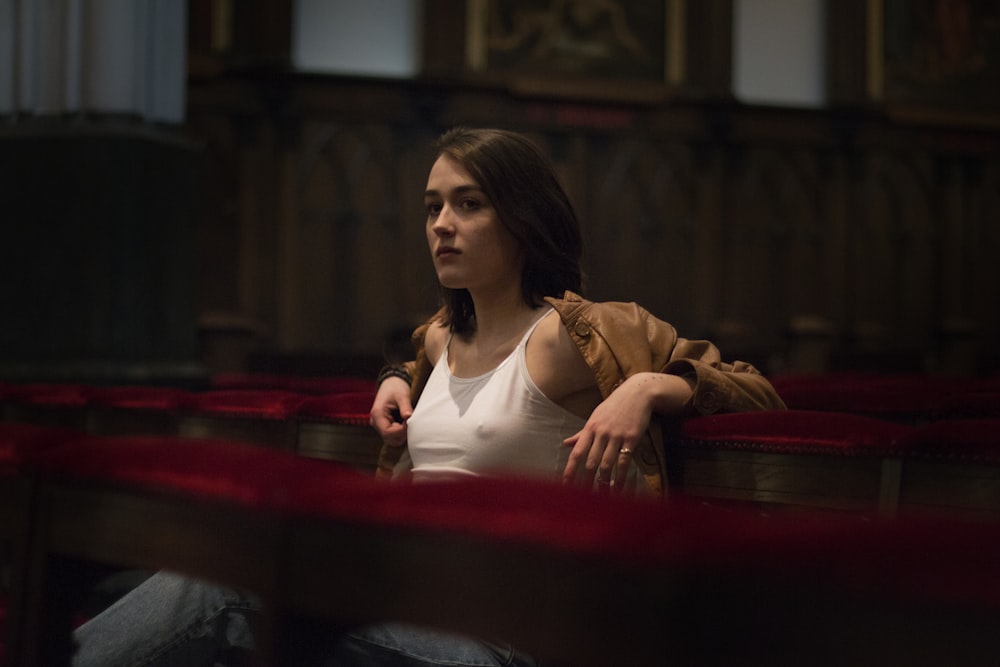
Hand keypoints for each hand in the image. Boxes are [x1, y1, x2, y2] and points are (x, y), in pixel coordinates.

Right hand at [369, 376, 412, 446]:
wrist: (391, 382)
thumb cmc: (395, 387)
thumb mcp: (402, 395)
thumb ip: (405, 407)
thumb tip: (409, 417)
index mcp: (377, 414)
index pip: (387, 432)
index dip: (400, 431)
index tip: (409, 423)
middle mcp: (376, 422)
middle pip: (389, 438)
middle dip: (402, 434)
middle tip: (411, 423)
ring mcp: (379, 424)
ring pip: (391, 439)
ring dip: (402, 434)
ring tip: (408, 422)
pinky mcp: (385, 424)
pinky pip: (393, 434)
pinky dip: (401, 432)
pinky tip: (406, 422)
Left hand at [562, 372, 691, 489]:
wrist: (637, 393)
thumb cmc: (614, 406)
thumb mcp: (595, 417)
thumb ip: (581, 433)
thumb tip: (565, 444)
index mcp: (590, 428)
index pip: (577, 452)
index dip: (570, 469)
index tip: (565, 484)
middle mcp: (601, 433)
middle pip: (590, 462)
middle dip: (585, 481)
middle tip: (582, 498)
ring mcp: (616, 436)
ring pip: (606, 464)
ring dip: (603, 482)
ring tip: (601, 496)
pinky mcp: (631, 438)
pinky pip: (624, 461)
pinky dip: (621, 477)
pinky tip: (619, 488)